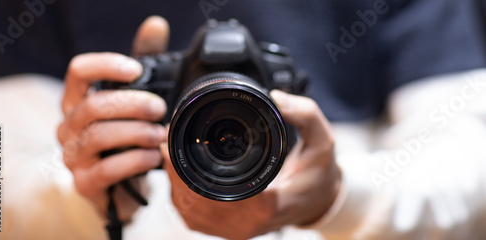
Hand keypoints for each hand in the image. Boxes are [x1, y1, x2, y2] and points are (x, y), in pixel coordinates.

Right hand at [57, 16, 169, 220]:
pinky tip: (154, 157)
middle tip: (160, 109)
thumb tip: (156, 24)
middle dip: (134, 105)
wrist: (123, 184)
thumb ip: (145, 61)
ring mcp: (73, 156)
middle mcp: (69, 126)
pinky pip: (107, 170)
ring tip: (160, 135)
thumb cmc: (128, 134)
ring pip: (99, 136)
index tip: (137, 70)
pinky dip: (136, 160)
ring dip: (137, 133)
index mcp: (79, 100)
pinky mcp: (84, 183)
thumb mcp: (138, 96)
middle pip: (95, 105)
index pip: (79, 71)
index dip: (107, 66)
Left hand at [161, 90, 341, 239]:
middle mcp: (245, 224)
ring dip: (173, 179)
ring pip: (187, 210)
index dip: (183, 165)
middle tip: (166, 135)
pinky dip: (180, 193)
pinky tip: (178, 171)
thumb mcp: (322, 140)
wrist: (319, 201)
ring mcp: (234, 231)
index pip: (210, 191)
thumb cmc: (317, 173)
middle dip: (173, 167)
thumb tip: (276, 96)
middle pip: (190, 200)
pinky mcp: (227, 230)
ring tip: (169, 148)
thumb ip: (305, 114)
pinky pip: (193, 216)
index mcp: (265, 205)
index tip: (173, 136)